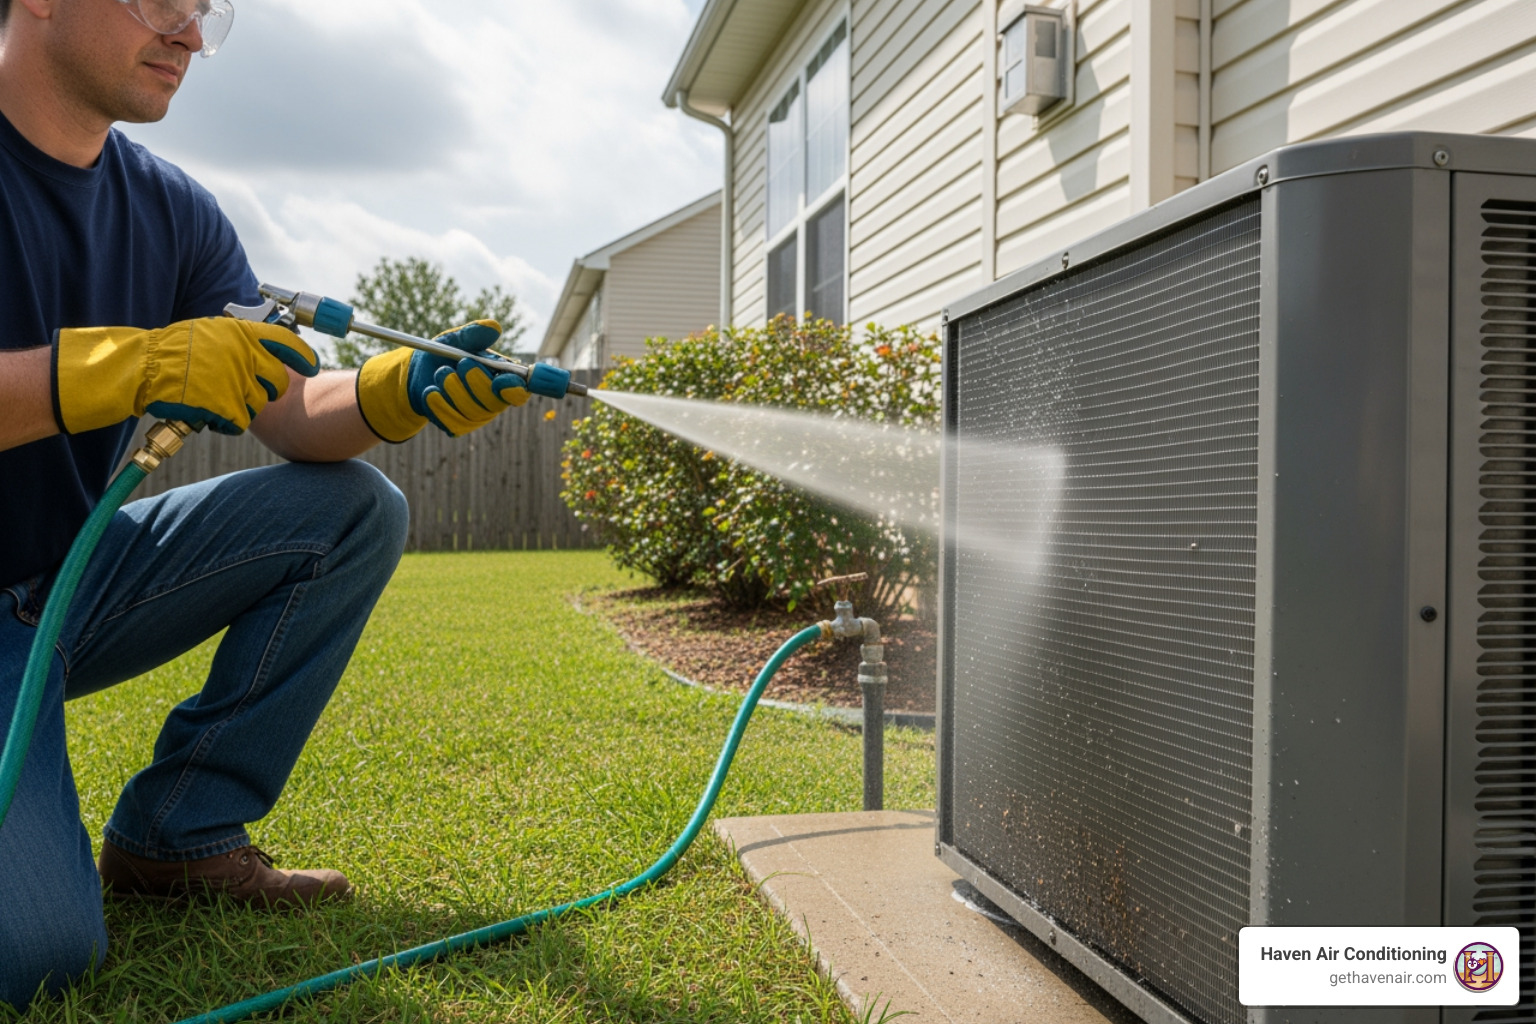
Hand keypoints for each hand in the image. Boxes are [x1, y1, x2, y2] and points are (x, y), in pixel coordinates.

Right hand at [54, 318, 319, 434]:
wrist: (143, 367)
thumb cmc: (172, 350)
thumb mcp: (209, 332)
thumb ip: (239, 339)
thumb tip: (265, 347)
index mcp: (242, 333)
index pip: (287, 343)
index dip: (303, 357)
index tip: (311, 367)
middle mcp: (244, 355)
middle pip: (278, 383)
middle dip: (268, 391)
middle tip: (245, 391)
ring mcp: (236, 381)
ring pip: (259, 404)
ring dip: (242, 407)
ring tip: (216, 398)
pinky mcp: (225, 406)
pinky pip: (240, 422)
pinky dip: (227, 422)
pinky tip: (210, 413)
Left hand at [356, 320, 528, 441]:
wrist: (418, 374)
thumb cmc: (445, 354)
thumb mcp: (456, 339)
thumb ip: (474, 334)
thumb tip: (494, 327)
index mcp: (501, 379)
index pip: (518, 392)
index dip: (513, 389)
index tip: (499, 380)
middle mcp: (493, 401)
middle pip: (493, 403)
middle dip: (476, 382)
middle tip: (461, 363)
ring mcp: (476, 416)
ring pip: (471, 412)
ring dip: (453, 390)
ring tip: (440, 373)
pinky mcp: (457, 426)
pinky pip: (451, 421)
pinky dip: (438, 404)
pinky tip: (430, 391)